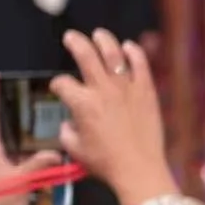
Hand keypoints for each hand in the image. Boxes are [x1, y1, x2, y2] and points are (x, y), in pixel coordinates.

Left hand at [0, 71, 63, 204]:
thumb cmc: (0, 201)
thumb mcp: (21, 181)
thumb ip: (39, 165)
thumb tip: (57, 153)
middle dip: (2, 106)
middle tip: (18, 93)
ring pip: (3, 139)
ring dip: (15, 127)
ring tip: (32, 116)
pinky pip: (11, 153)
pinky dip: (23, 146)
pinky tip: (37, 146)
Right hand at [51, 28, 178, 204]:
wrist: (139, 170)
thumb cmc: (106, 163)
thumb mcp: (75, 149)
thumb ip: (66, 132)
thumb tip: (69, 123)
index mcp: (82, 103)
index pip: (62, 84)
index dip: (57, 86)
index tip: (60, 89)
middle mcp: (103, 90)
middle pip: (85, 55)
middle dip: (75, 42)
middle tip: (71, 37)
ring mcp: (127, 89)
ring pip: (113, 54)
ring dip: (104, 40)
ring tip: (99, 34)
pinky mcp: (147, 92)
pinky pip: (141, 66)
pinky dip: (134, 53)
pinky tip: (129, 46)